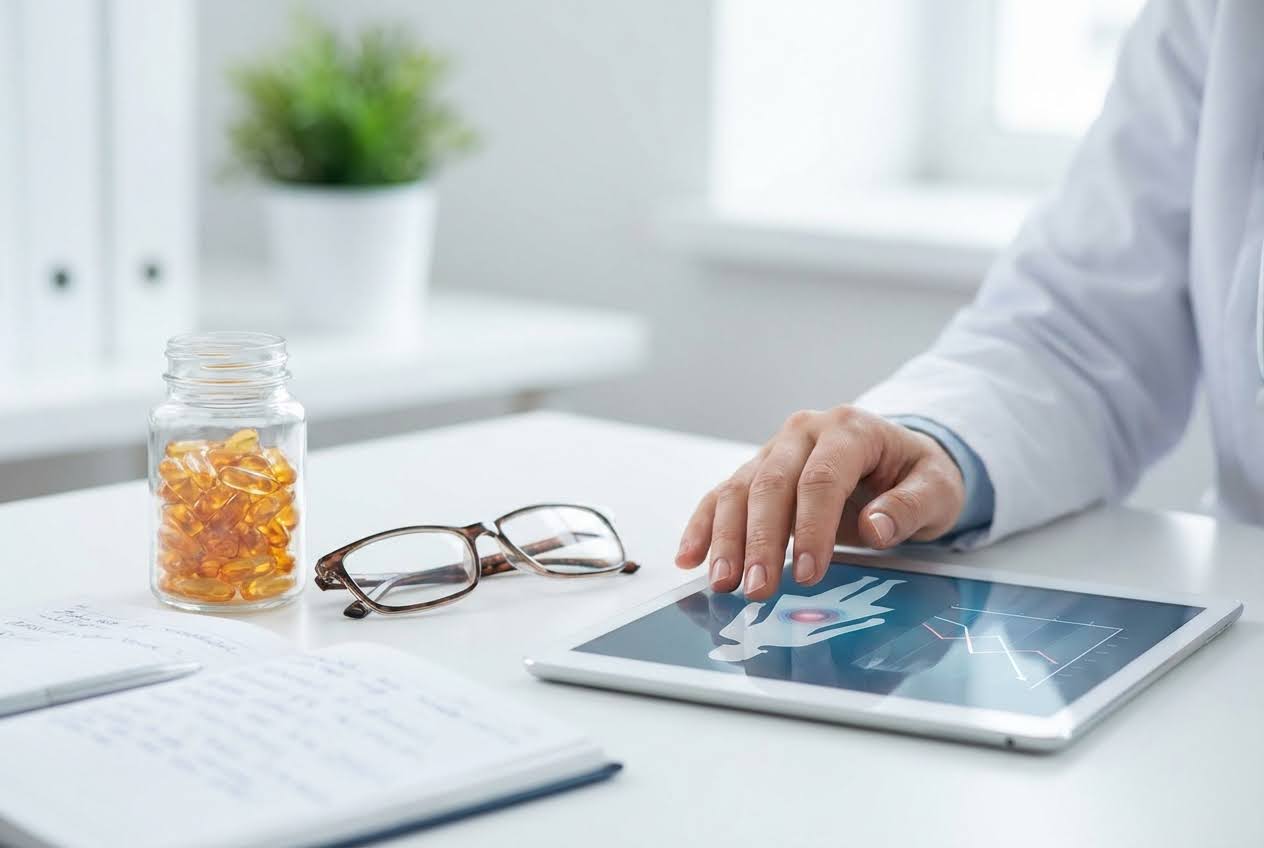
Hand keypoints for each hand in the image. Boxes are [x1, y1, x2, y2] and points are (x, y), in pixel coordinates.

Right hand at [674, 406, 965, 599]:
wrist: (899, 459)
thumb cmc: (919, 476)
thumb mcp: (938, 490)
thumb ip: (910, 508)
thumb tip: (876, 528)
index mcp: (849, 429)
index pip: (821, 478)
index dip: (811, 528)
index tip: (808, 574)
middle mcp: (804, 432)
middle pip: (771, 484)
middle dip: (760, 541)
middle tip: (757, 589)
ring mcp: (775, 449)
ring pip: (739, 490)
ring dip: (726, 540)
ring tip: (722, 584)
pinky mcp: (757, 471)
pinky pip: (722, 496)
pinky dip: (703, 527)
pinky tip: (689, 558)